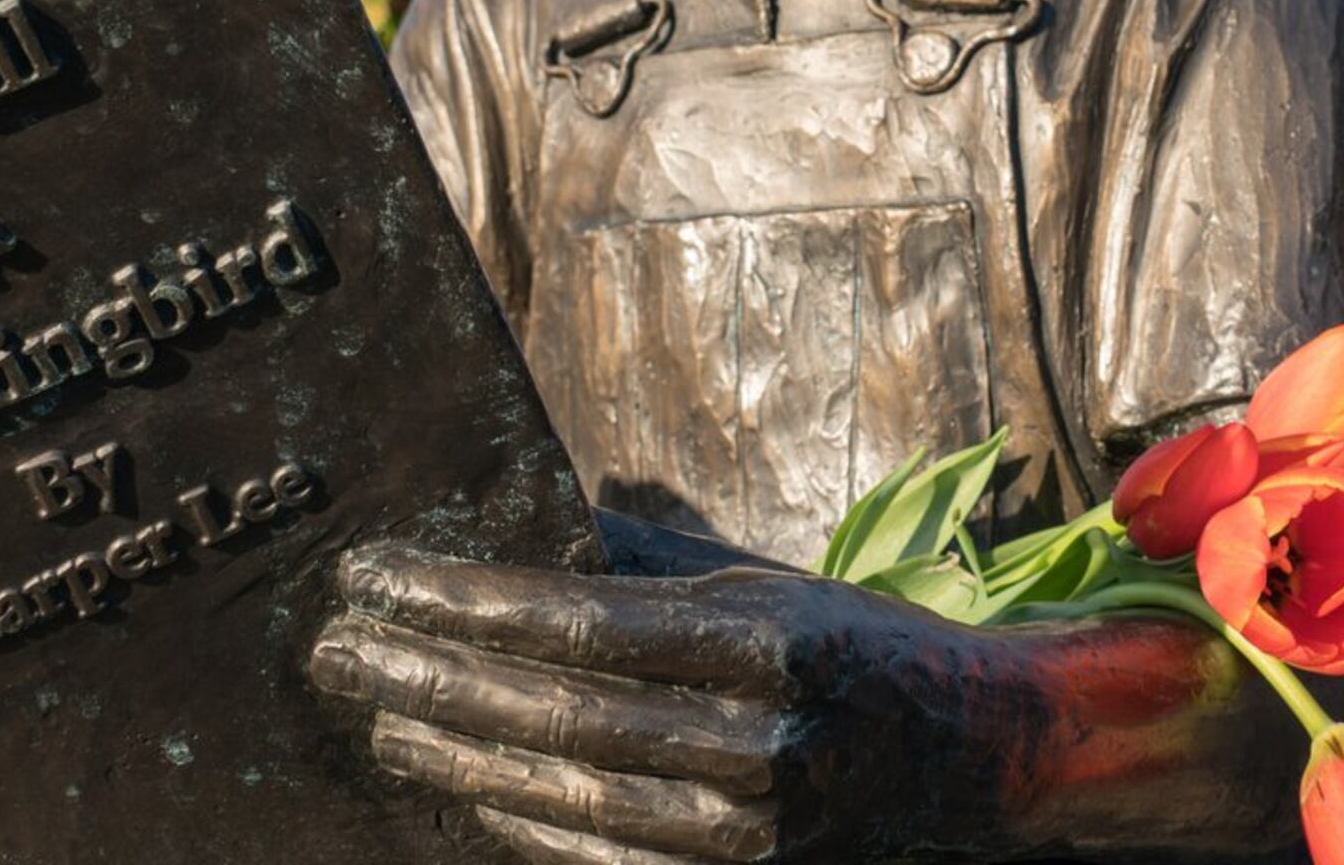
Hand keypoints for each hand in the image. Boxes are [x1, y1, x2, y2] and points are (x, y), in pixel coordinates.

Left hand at [309, 536, 1299, 862]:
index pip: (575, 617)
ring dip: (458, 754)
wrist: (1004, 766)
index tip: (375, 571)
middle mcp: (761, 741)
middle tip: (339, 647)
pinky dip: (529, 825)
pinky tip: (468, 789)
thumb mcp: (778, 583)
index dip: (461, 596)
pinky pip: (611, 859)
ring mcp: (757, 832)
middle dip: (431, 675)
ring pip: (569, 795)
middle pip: (554, 712)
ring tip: (382, 712)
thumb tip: (534, 512)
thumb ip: (654, 557)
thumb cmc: (878, 654)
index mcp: (768, 640)